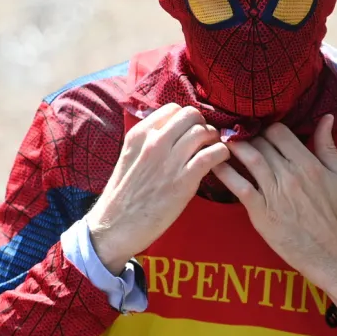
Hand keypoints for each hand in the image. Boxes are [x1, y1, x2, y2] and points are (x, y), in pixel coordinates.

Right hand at [86, 104, 229, 273]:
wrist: (115, 226)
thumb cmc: (124, 195)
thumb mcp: (129, 157)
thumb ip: (148, 141)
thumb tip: (173, 131)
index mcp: (139, 134)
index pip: (173, 108)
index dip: (187, 118)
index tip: (190, 131)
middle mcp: (154, 142)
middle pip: (192, 115)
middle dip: (202, 125)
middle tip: (204, 141)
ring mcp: (169, 161)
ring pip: (204, 132)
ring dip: (214, 140)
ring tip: (212, 152)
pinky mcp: (184, 181)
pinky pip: (213, 154)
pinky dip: (221, 155)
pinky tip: (219, 163)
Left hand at [213, 116, 336, 310]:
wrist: (334, 255)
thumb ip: (329, 146)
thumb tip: (325, 118)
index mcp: (309, 164)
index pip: (279, 132)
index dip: (267, 129)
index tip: (261, 133)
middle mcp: (290, 175)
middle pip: (261, 143)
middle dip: (249, 137)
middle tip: (238, 136)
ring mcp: (274, 193)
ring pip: (248, 158)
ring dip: (234, 146)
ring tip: (224, 141)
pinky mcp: (260, 212)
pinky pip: (238, 185)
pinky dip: (224, 171)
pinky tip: (214, 162)